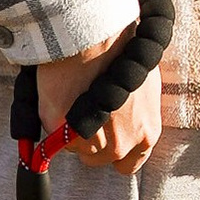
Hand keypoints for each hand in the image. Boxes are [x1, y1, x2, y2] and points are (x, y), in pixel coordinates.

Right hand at [33, 26, 162, 172]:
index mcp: (146, 134)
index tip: (107, 141)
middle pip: (98, 159)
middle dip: (91, 140)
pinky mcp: (60, 132)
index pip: (130, 164)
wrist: (94, 35)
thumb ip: (136, 112)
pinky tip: (62, 94)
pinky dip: (53, 119)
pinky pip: (53, 135)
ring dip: (70, 130)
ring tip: (76, 98)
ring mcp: (90, 142)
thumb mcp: (143, 85)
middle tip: (87, 111)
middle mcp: (121, 144)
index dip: (116, 152)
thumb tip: (127, 117)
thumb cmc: (122, 51)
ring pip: (74, 148)